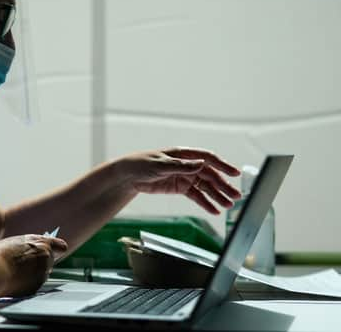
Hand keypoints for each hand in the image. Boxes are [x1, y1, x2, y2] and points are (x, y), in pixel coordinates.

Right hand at [0, 234, 67, 296]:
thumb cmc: (0, 255)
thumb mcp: (18, 243)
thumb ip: (32, 246)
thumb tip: (37, 252)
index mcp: (42, 243)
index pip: (59, 246)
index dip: (58, 248)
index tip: (59, 250)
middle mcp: (46, 258)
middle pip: (49, 261)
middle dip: (41, 262)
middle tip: (24, 263)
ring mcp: (42, 274)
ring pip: (42, 273)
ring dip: (33, 273)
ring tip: (15, 271)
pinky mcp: (36, 287)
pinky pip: (34, 284)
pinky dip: (27, 283)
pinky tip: (14, 280)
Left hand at [121, 147, 241, 213]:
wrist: (129, 175)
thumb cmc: (142, 163)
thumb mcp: (161, 164)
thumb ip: (181, 166)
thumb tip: (201, 164)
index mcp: (184, 154)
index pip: (208, 158)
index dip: (222, 166)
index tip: (235, 174)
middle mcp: (188, 165)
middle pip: (210, 175)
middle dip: (223, 186)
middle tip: (235, 196)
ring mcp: (185, 176)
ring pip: (206, 187)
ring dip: (217, 196)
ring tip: (228, 206)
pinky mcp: (181, 187)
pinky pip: (196, 196)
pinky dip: (205, 203)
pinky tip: (214, 210)